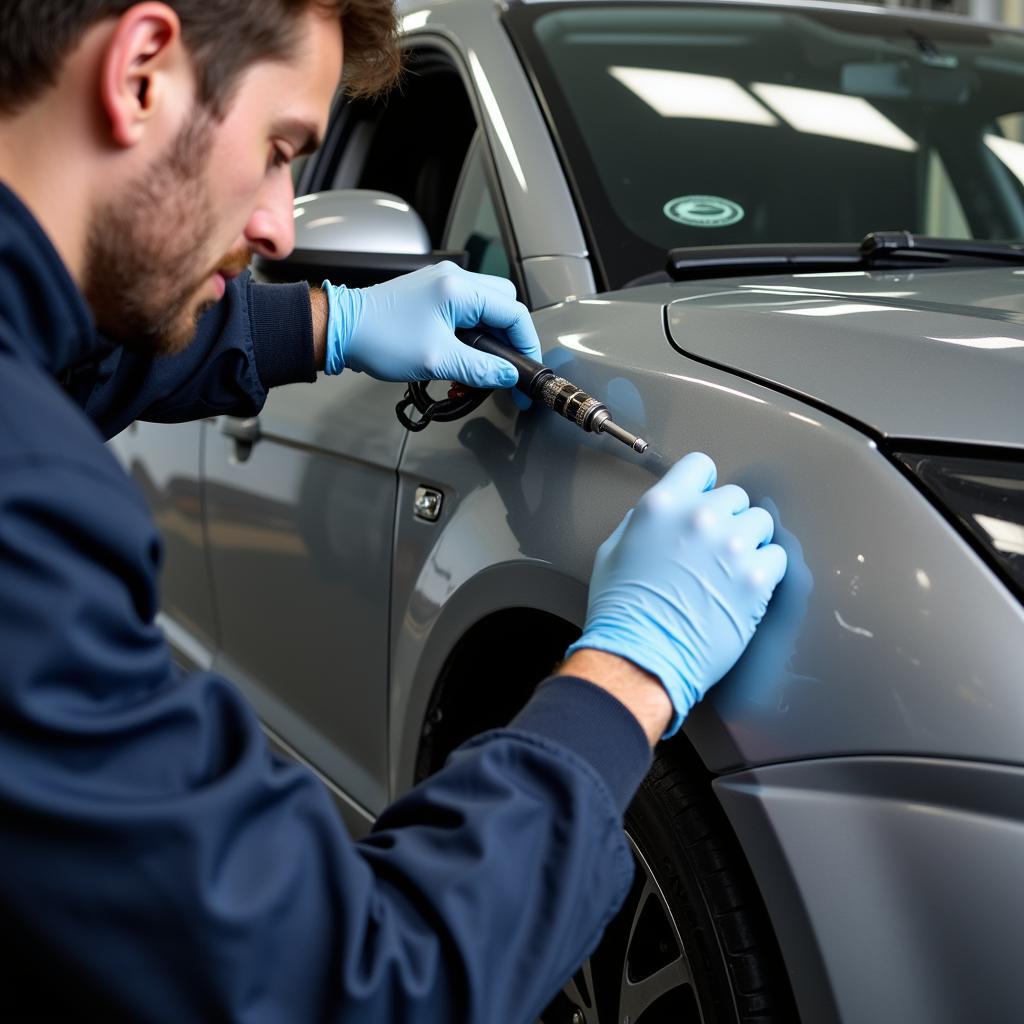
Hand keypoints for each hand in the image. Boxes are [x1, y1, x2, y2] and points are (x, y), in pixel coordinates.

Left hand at [321, 262, 540, 386]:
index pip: (513, 313)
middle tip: (506, 368)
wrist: (340, 329)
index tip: (525, 371)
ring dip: (491, 336)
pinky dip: (473, 332)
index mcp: (460, 290)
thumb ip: (480, 369)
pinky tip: (465, 354)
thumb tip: (508, 375)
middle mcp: (454, 279)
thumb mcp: (437, 360)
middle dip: (510, 338)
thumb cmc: (379, 338)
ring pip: (487, 307)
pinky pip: (467, 309)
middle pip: (505, 305)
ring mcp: (442, 284)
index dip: (526, 344)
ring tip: (484, 365)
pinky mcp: (431, 294)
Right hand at [566, 452, 787, 736]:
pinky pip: (777, 557)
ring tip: (731, 568)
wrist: (640, 657)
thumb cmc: (622, 611)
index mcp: (662, 505)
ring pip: (761, 522)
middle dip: (726, 518)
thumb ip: (643, 522)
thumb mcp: (613, 551)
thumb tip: (664, 515)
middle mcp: (699, 517)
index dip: (703, 486)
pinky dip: (766, 570)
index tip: (704, 503)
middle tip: (714, 548)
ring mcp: (731, 546)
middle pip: (735, 496)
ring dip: (749, 541)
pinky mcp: (756, 579)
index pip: (700, 466)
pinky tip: (744, 587)